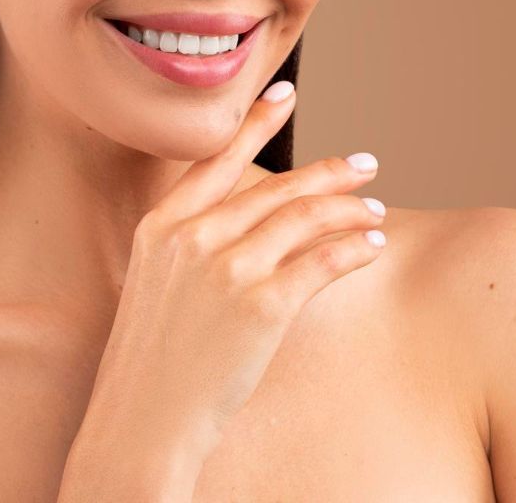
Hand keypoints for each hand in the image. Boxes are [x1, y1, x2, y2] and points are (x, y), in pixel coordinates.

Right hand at [84, 80, 387, 454]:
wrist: (141, 422)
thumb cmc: (151, 363)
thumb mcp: (155, 286)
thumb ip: (192, 246)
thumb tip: (249, 223)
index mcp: (160, 227)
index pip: (215, 158)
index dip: (254, 123)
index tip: (285, 93)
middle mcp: (192, 237)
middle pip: (274, 186)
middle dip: (328, 171)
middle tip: (364, 163)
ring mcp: (226, 268)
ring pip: (303, 217)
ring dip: (348, 210)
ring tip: (374, 211)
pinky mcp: (261, 304)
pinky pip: (320, 261)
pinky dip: (351, 249)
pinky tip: (370, 247)